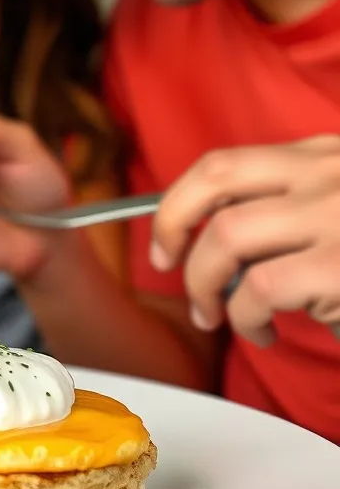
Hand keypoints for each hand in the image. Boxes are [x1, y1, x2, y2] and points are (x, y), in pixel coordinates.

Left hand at [151, 136, 339, 345]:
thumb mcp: (338, 210)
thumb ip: (289, 211)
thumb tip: (214, 251)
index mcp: (323, 156)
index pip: (223, 165)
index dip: (176, 203)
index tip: (165, 240)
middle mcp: (328, 173)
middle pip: (212, 185)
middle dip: (171, 233)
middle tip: (176, 275)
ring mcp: (338, 215)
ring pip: (227, 237)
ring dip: (204, 284)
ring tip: (219, 315)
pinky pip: (261, 289)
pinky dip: (246, 317)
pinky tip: (264, 333)